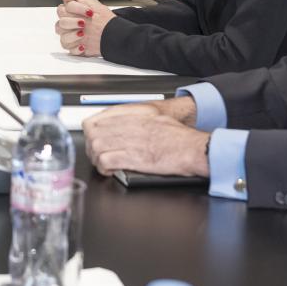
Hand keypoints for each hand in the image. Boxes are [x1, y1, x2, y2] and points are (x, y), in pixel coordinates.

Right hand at [55, 0, 112, 56]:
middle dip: (72, 22)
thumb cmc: (105, 20)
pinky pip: (70, 50)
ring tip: (83, 34)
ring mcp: (72, 37)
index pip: (63, 8)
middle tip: (83, 23)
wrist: (115, 34)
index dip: (75, 8)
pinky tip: (83, 46)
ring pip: (63, 37)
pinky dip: (76, 49)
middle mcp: (70, 25)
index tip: (89, 11)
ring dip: (72, 35)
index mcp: (72, 13)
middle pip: (61, 23)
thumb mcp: (95, 4)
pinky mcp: (76, 48)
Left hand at [80, 107, 209, 176]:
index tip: (93, 137)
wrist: (194, 149)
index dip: (92, 130)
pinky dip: (103, 167)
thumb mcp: (156, 118)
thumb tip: (120, 126)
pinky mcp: (134, 157)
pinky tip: (109, 170)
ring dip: (96, 157)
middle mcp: (129, 125)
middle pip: (94, 132)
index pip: (99, 118)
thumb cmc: (180, 138)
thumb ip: (136, 119)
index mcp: (134, 115)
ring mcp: (131, 140)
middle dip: (91, 145)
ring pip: (96, 146)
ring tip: (103, 164)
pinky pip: (106, 160)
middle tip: (97, 154)